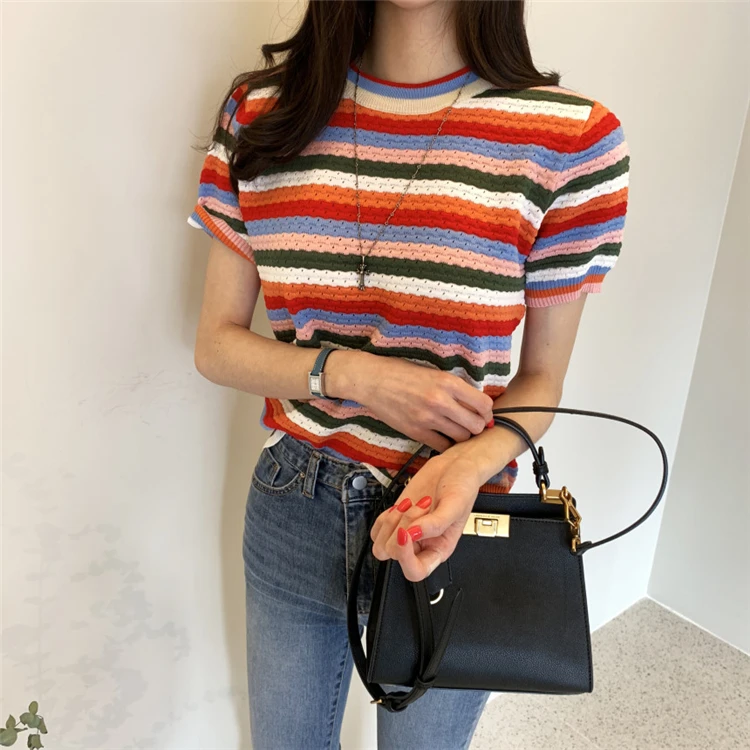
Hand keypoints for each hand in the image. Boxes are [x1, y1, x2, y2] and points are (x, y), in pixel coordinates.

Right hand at [328, 351, 494, 452]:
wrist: (372, 380)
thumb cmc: (401, 373)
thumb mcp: (433, 372)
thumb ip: (453, 387)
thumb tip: (474, 402)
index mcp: (448, 382)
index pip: (483, 404)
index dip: (487, 411)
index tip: (482, 413)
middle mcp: (441, 401)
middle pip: (476, 425)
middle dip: (477, 426)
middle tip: (472, 424)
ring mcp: (428, 419)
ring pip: (461, 438)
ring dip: (463, 436)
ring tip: (457, 430)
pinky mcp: (416, 432)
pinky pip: (442, 446)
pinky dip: (446, 444)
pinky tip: (442, 436)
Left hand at [369, 448, 486, 581]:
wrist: (454, 466)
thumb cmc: (462, 486)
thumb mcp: (456, 505)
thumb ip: (436, 523)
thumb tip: (413, 534)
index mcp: (439, 550)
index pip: (415, 572)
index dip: (405, 557)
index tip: (405, 533)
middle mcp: (421, 545)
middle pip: (394, 554)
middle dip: (403, 527)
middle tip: (421, 507)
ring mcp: (407, 532)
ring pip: (382, 544)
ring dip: (391, 523)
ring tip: (411, 505)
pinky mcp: (397, 519)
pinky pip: (378, 529)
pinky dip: (384, 517)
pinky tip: (401, 506)